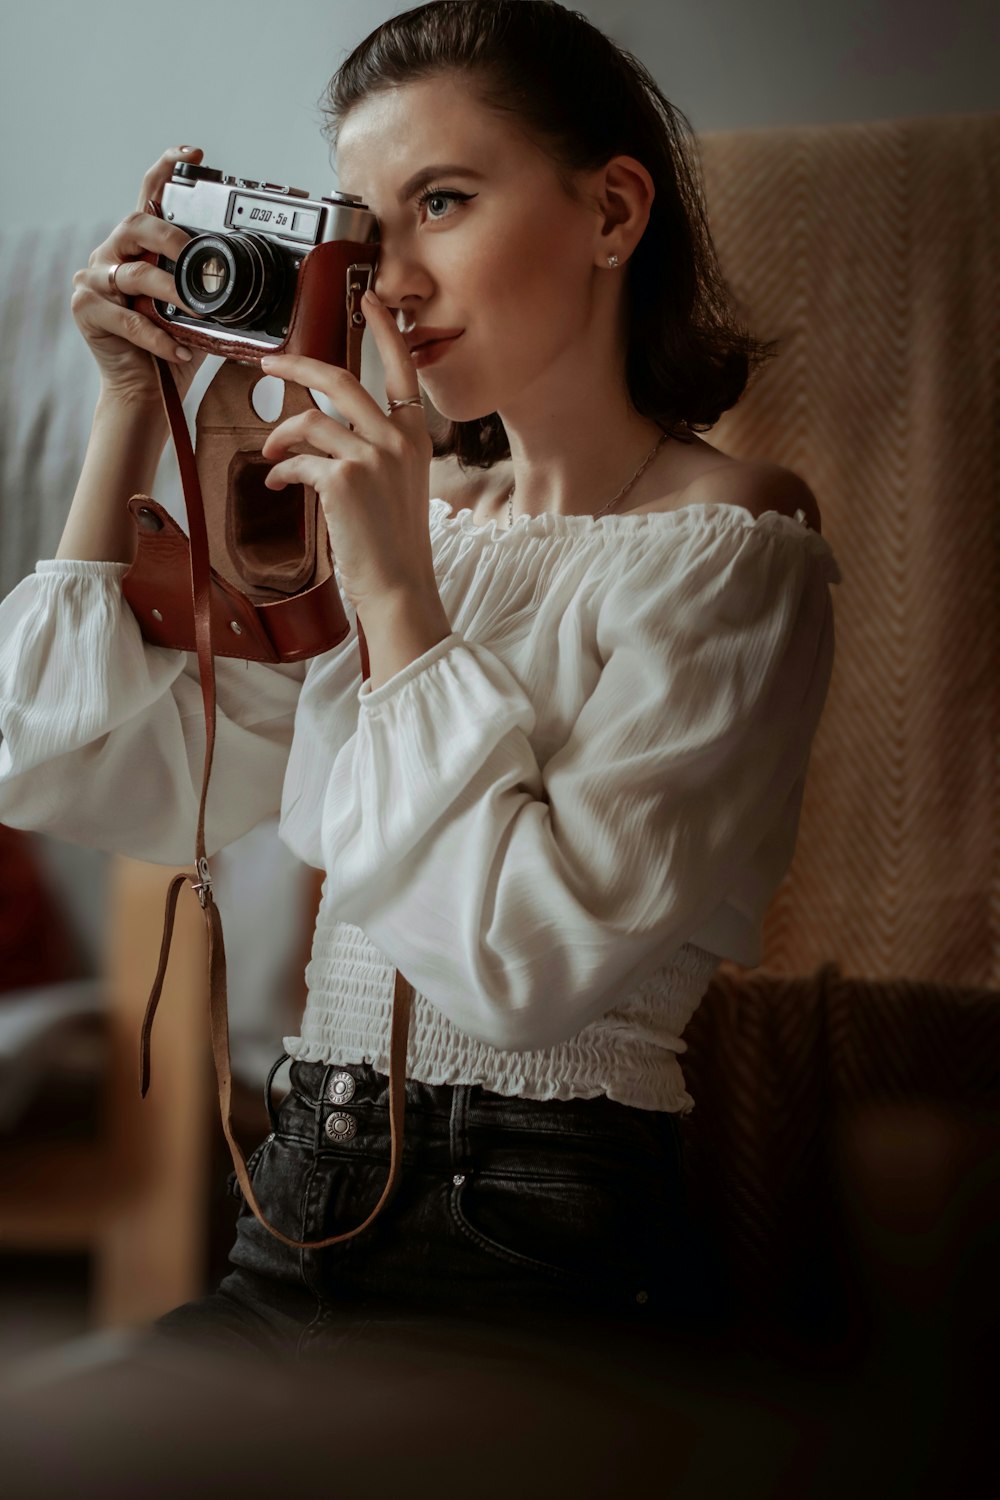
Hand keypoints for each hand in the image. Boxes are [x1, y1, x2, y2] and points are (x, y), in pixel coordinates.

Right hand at [71, 144, 206, 406]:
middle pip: (135, 225)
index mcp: (140, 248)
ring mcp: (95, 281)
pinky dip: (157, 336)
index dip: (166, 170)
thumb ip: (214, 292)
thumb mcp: (200, 314)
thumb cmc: (171, 349)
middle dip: (169, 237)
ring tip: (196, 313)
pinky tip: (179, 350)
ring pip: (135, 274)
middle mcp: (113, 256)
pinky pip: (127, 318)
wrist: (143, 392)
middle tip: (194, 254)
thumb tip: (263, 283)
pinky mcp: (87, 310)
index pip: (149, 197)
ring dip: (171, 293)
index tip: (194, 155)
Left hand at [259, 290, 437, 617]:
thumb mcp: (399, 486)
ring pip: (310, 422)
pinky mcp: (343, 479)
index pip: (402, 369)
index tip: (372, 300)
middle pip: (340, 379)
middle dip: (297, 367)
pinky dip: (282, 471)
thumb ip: (375, 451)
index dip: (385, 331)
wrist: (399, 588)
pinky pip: (298, 459)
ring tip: (271, 456)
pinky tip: (279, 485)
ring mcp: (372, 457)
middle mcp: (398, 438)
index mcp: (415, 436)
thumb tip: (322, 432)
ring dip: (280, 436)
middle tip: (270, 365)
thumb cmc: (395, 545)